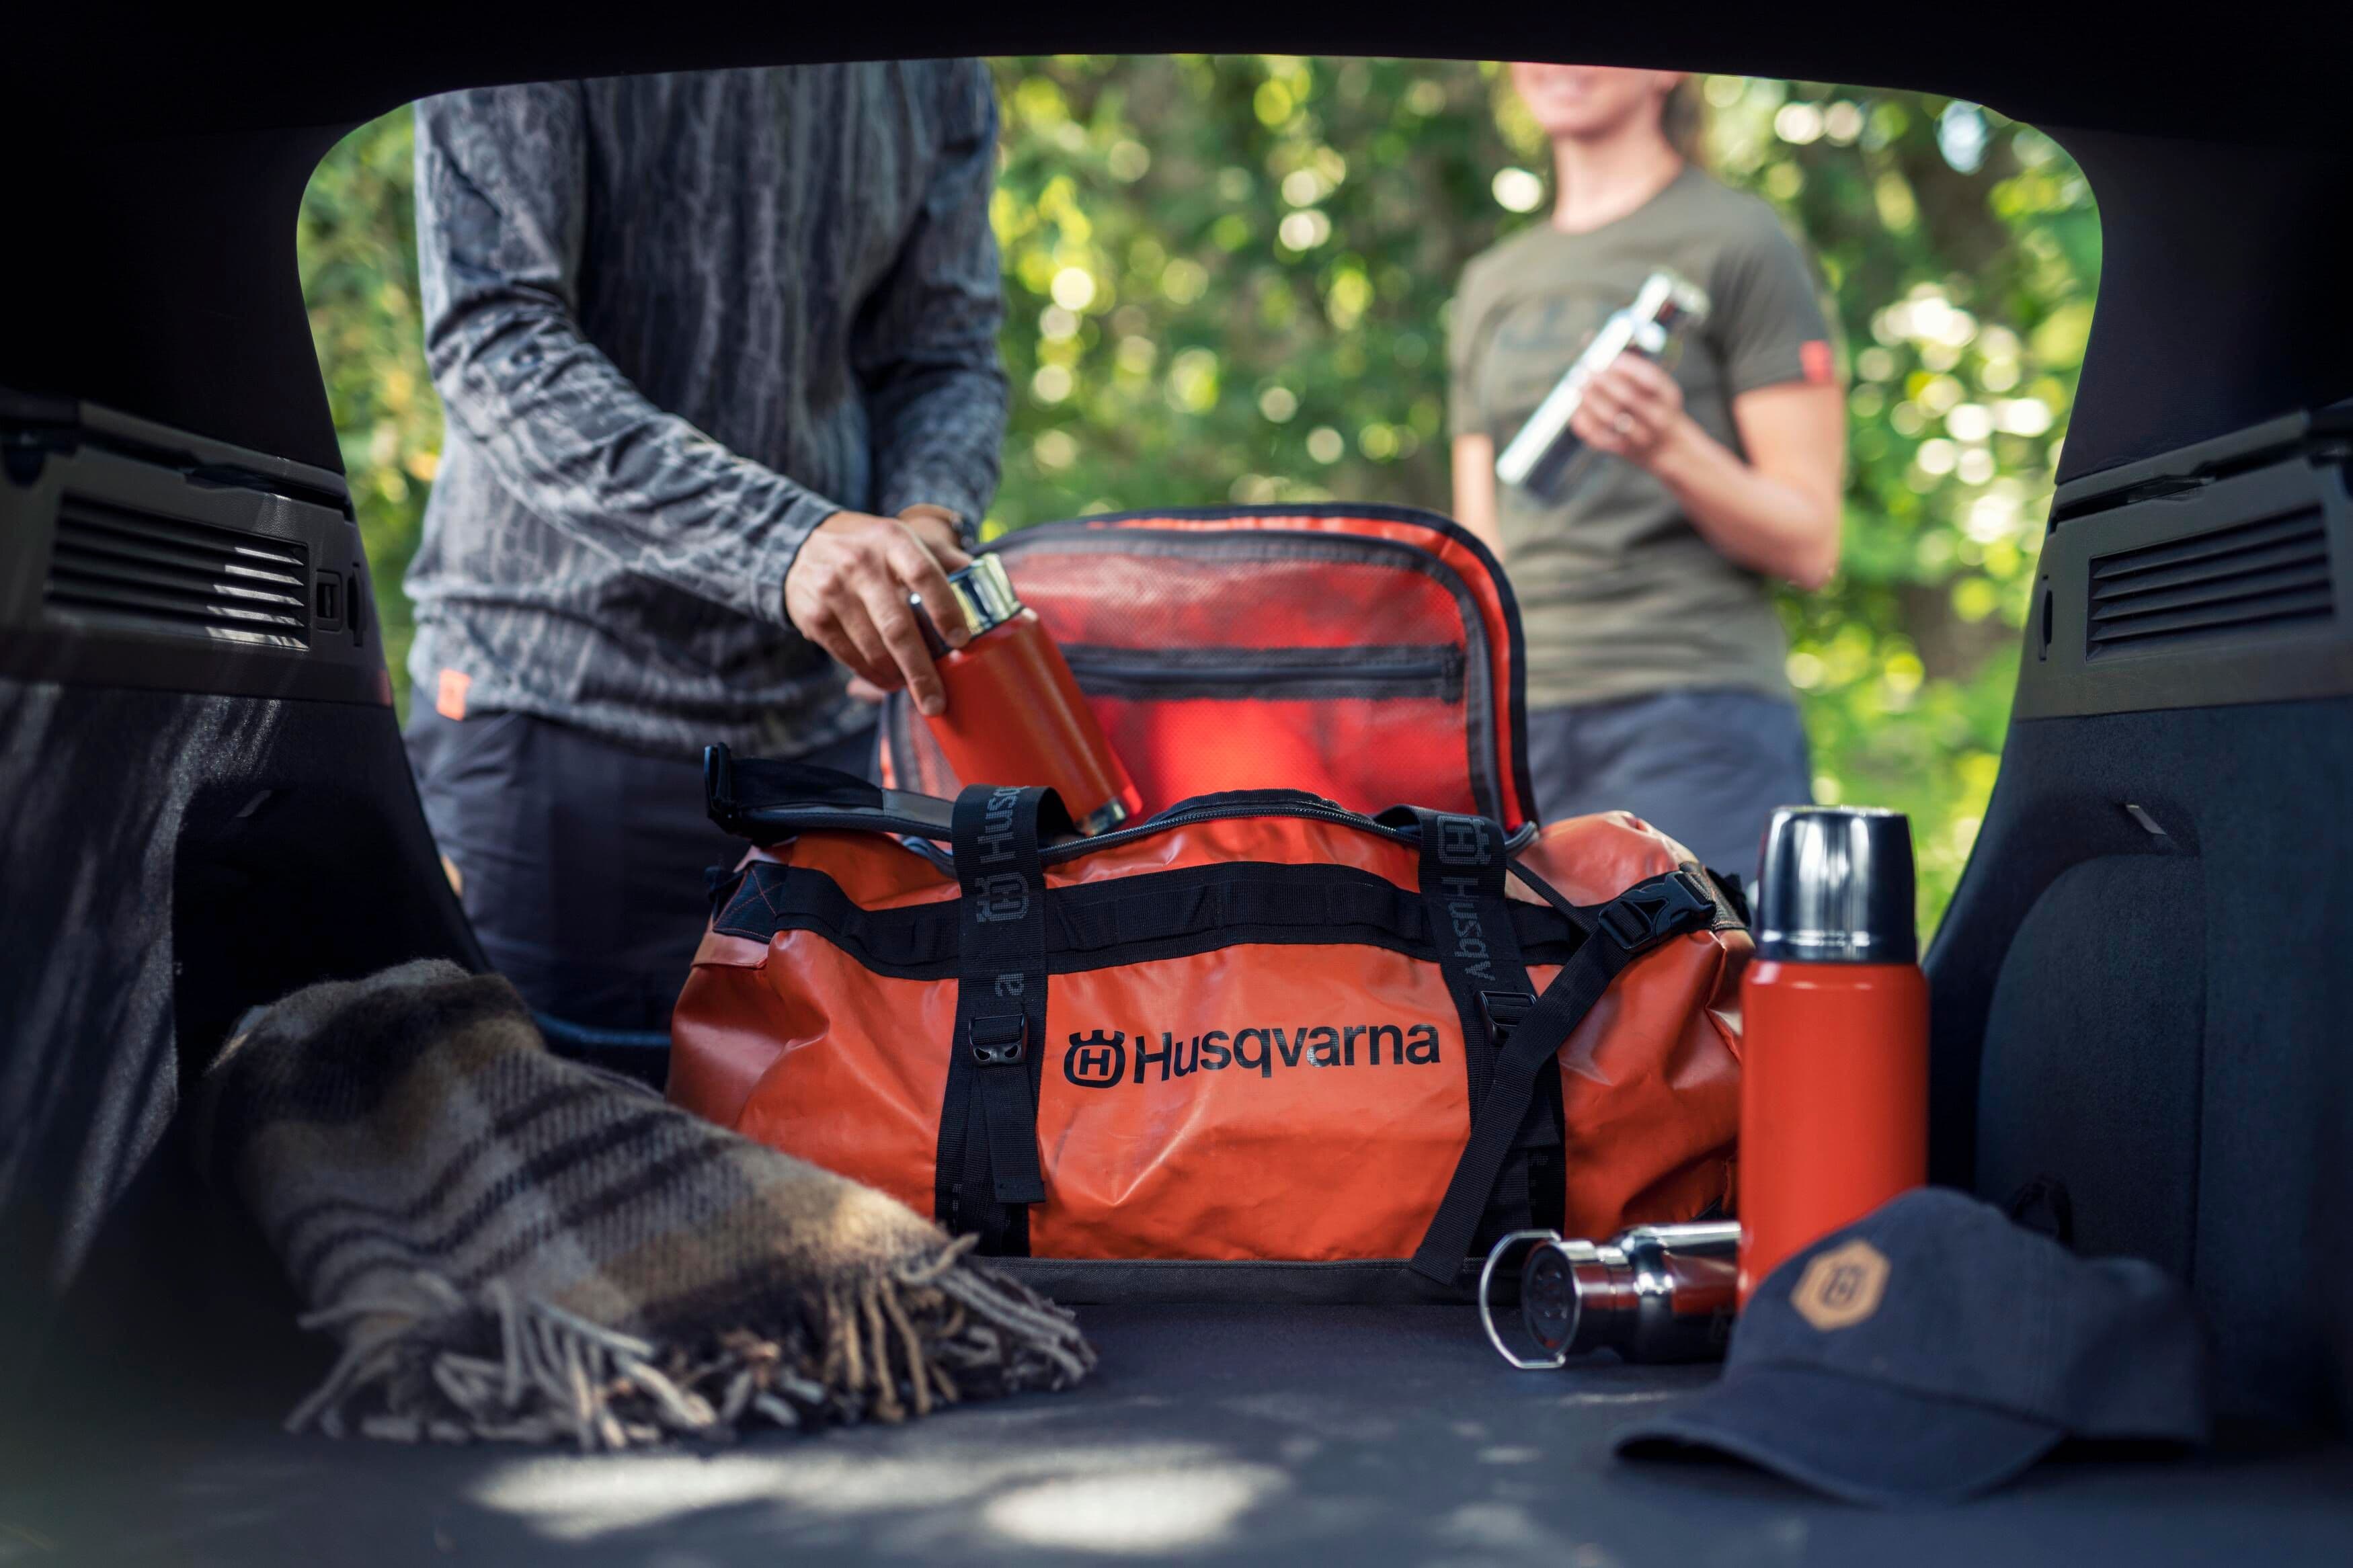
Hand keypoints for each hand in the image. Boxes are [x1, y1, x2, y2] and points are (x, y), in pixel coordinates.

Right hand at [785, 509, 973, 715]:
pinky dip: (871, 675)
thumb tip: (986, 584)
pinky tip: (887, 680)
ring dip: (896, 676)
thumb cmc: (869, 547)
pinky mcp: (814, 616)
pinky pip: (848, 656)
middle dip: (920, 670)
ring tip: (913, 688)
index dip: (945, 609)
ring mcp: (833, 591)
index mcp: (892, 541)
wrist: (800, 544)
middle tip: (937, 701)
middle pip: (897, 626)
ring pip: (872, 648)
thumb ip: (944, 558)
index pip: (924, 575)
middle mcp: (860, 564)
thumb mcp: (903, 539)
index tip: (961, 641)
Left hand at [1572, 353, 1688, 468]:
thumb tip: (1589, 338)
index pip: (1649, 378)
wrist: (1667, 446)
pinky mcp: (1623, 450)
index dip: (1625, 366)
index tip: (1606, 358)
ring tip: (1578, 386)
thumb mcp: (1653, 383)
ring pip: (1611, 417)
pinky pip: (1598, 437)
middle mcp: (1657, 417)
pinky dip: (1584, 421)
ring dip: (1590, 399)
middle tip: (1585, 370)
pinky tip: (1576, 408)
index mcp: (1668, 395)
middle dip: (1603, 381)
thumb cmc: (1653, 404)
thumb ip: (1626, 362)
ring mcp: (1641, 436)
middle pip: (1628, 397)